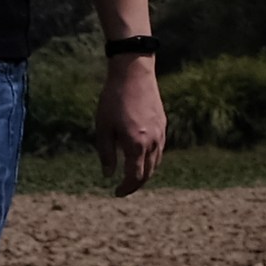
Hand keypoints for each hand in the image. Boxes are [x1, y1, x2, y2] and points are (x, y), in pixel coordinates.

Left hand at [101, 58, 165, 197]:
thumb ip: (106, 154)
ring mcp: (160, 133)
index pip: (135, 176)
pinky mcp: (162, 124)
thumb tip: (108, 174)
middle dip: (136, 184)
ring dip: (145, 173)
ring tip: (132, 175)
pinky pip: (159, 149)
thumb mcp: (103, 128)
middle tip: (124, 188)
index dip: (126, 188)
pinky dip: (151, 159)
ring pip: (156, 162)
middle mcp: (152, 142)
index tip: (117, 192)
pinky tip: (141, 158)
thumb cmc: (113, 99)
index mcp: (136, 144)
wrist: (133, 73)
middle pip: (148, 173)